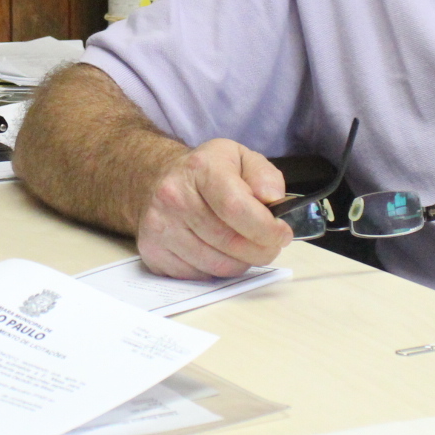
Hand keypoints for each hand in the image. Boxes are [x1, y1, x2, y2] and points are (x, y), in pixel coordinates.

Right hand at [136, 138, 291, 278]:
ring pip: (218, 265)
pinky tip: (218, 251)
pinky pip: (200, 276)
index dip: (266, 228)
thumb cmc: (207, 173)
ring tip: (244, 246)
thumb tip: (273, 200)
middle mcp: (173, 196)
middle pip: (230, 242)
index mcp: (200, 168)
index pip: (236, 207)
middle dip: (261, 250)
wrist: (159, 180)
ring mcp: (159, 227)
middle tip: (270, 245)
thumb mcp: (241, 159)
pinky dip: (217, 269)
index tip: (282, 234)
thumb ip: (264, 176)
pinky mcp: (153, 253)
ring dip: (241, 262)